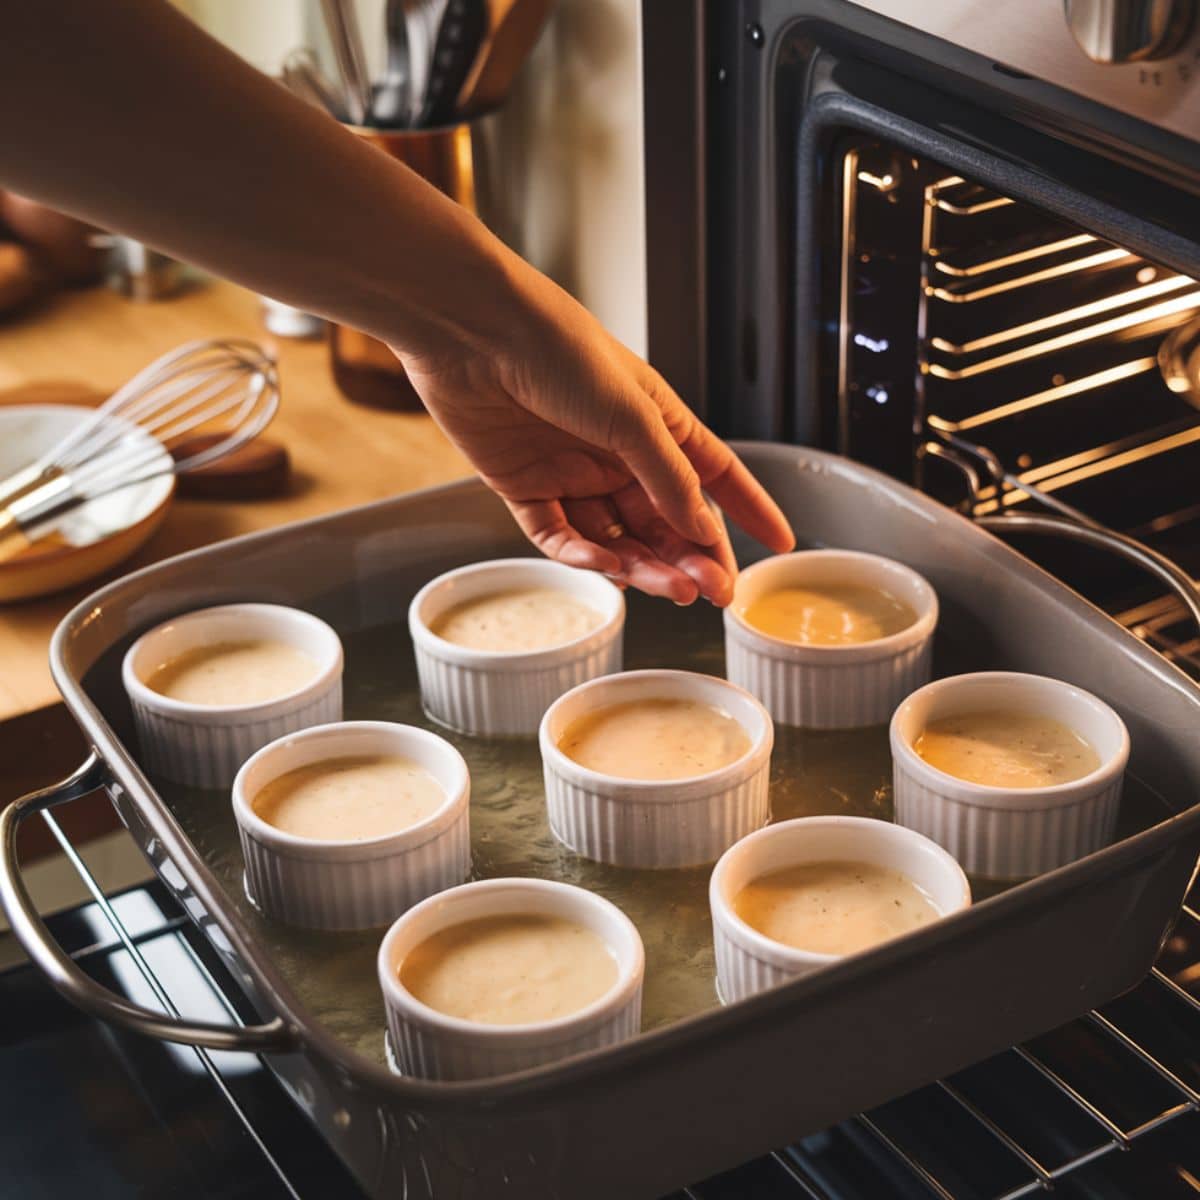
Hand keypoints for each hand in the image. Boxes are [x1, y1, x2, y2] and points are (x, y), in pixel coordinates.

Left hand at [396, 267, 794, 605]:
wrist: (474, 331)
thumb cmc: (558, 349)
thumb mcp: (631, 414)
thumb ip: (668, 477)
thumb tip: (703, 529)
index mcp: (655, 423)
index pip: (714, 476)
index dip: (748, 510)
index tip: (778, 544)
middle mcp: (617, 452)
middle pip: (665, 519)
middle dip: (691, 557)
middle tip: (711, 592)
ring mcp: (571, 473)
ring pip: (617, 537)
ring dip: (643, 565)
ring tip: (668, 588)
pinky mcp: (525, 488)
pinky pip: (560, 536)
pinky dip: (583, 555)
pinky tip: (606, 566)